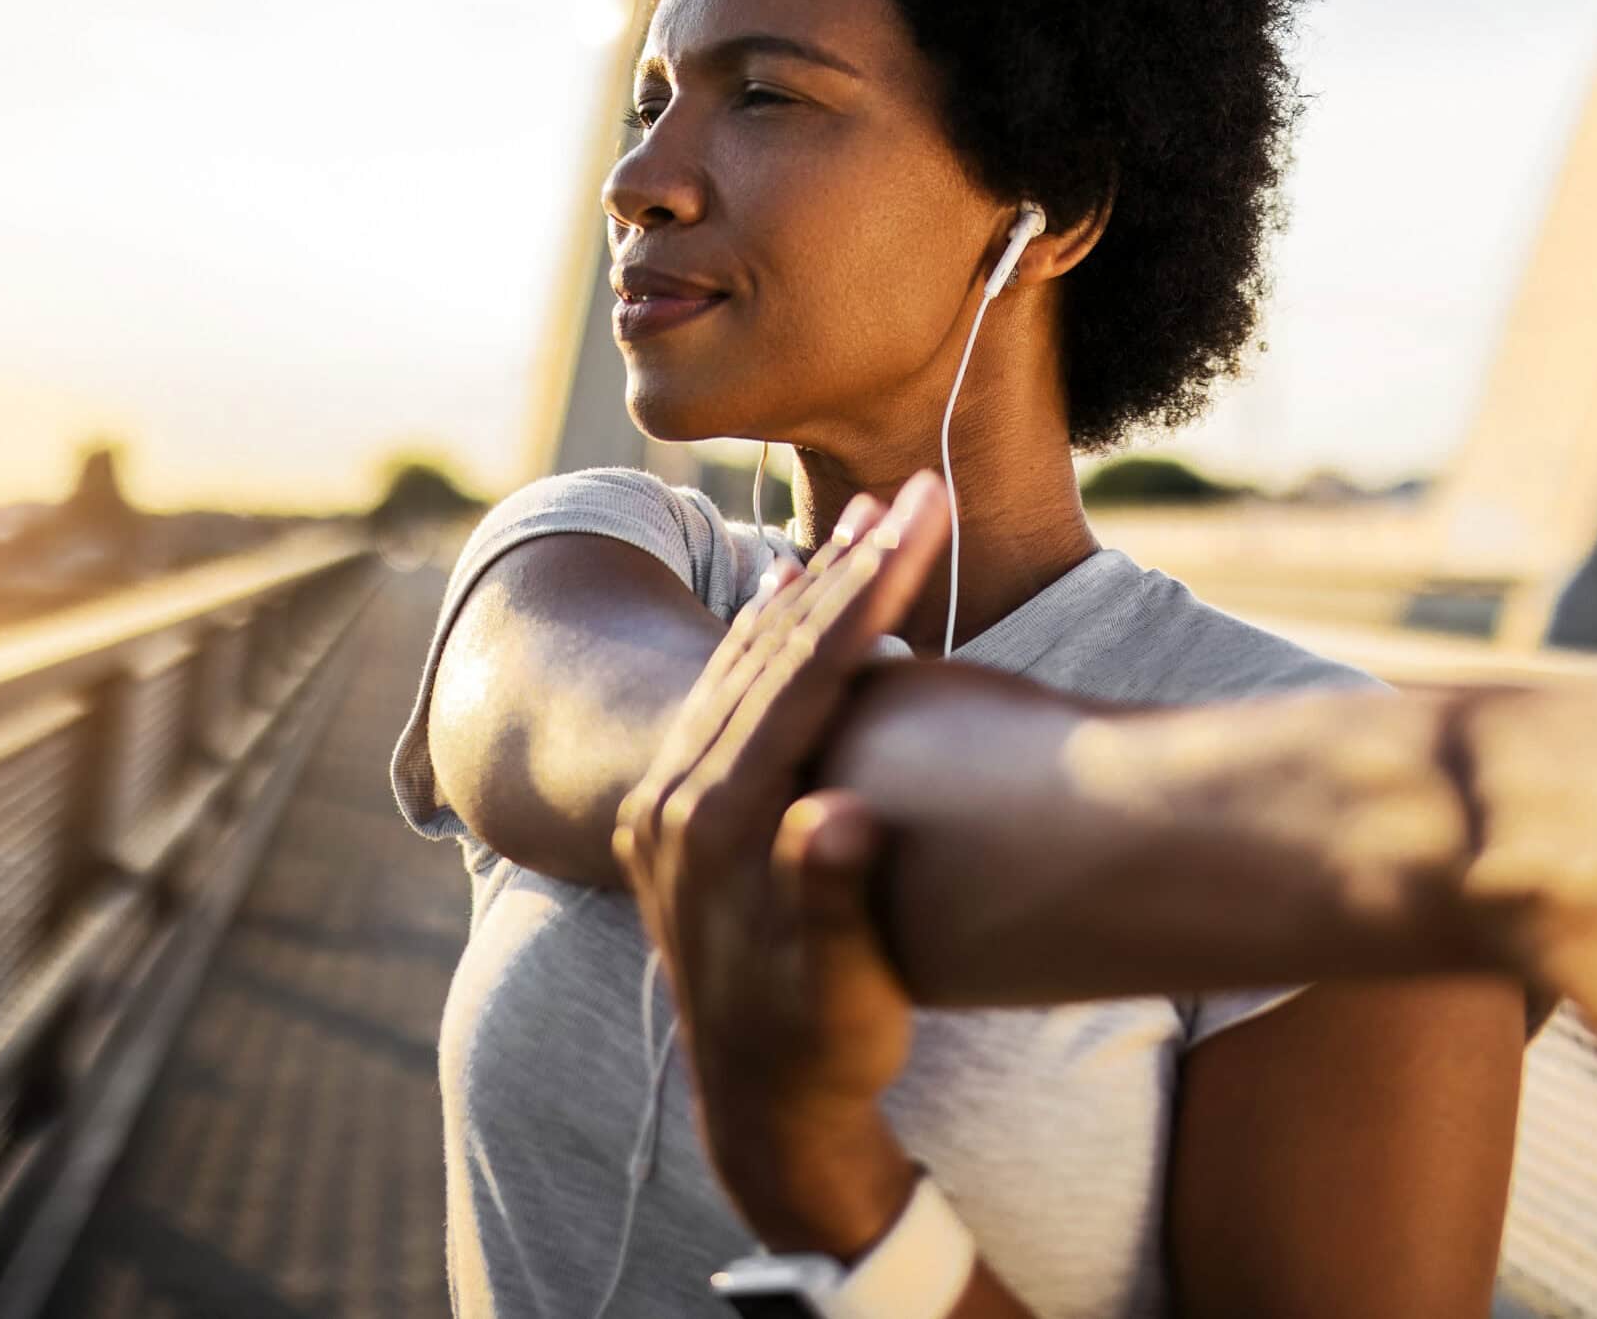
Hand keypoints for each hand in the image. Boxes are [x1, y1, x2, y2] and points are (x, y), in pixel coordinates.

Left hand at [614, 472, 951, 1255]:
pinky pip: (729, 690)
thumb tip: (842, 819)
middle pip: (770, 650)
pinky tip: (796, 587)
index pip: (800, 677)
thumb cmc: (826, 1047)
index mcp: (718, 826)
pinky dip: (770, 632)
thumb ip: (830, 901)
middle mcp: (678, 797)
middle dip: (849, 564)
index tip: (924, 518)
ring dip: (813, 586)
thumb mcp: (841, 990)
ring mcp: (672, 797)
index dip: (868, 590)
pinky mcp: (684, 804)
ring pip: (746, 660)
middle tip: (915, 488)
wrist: (762, 1108)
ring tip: (871, 515)